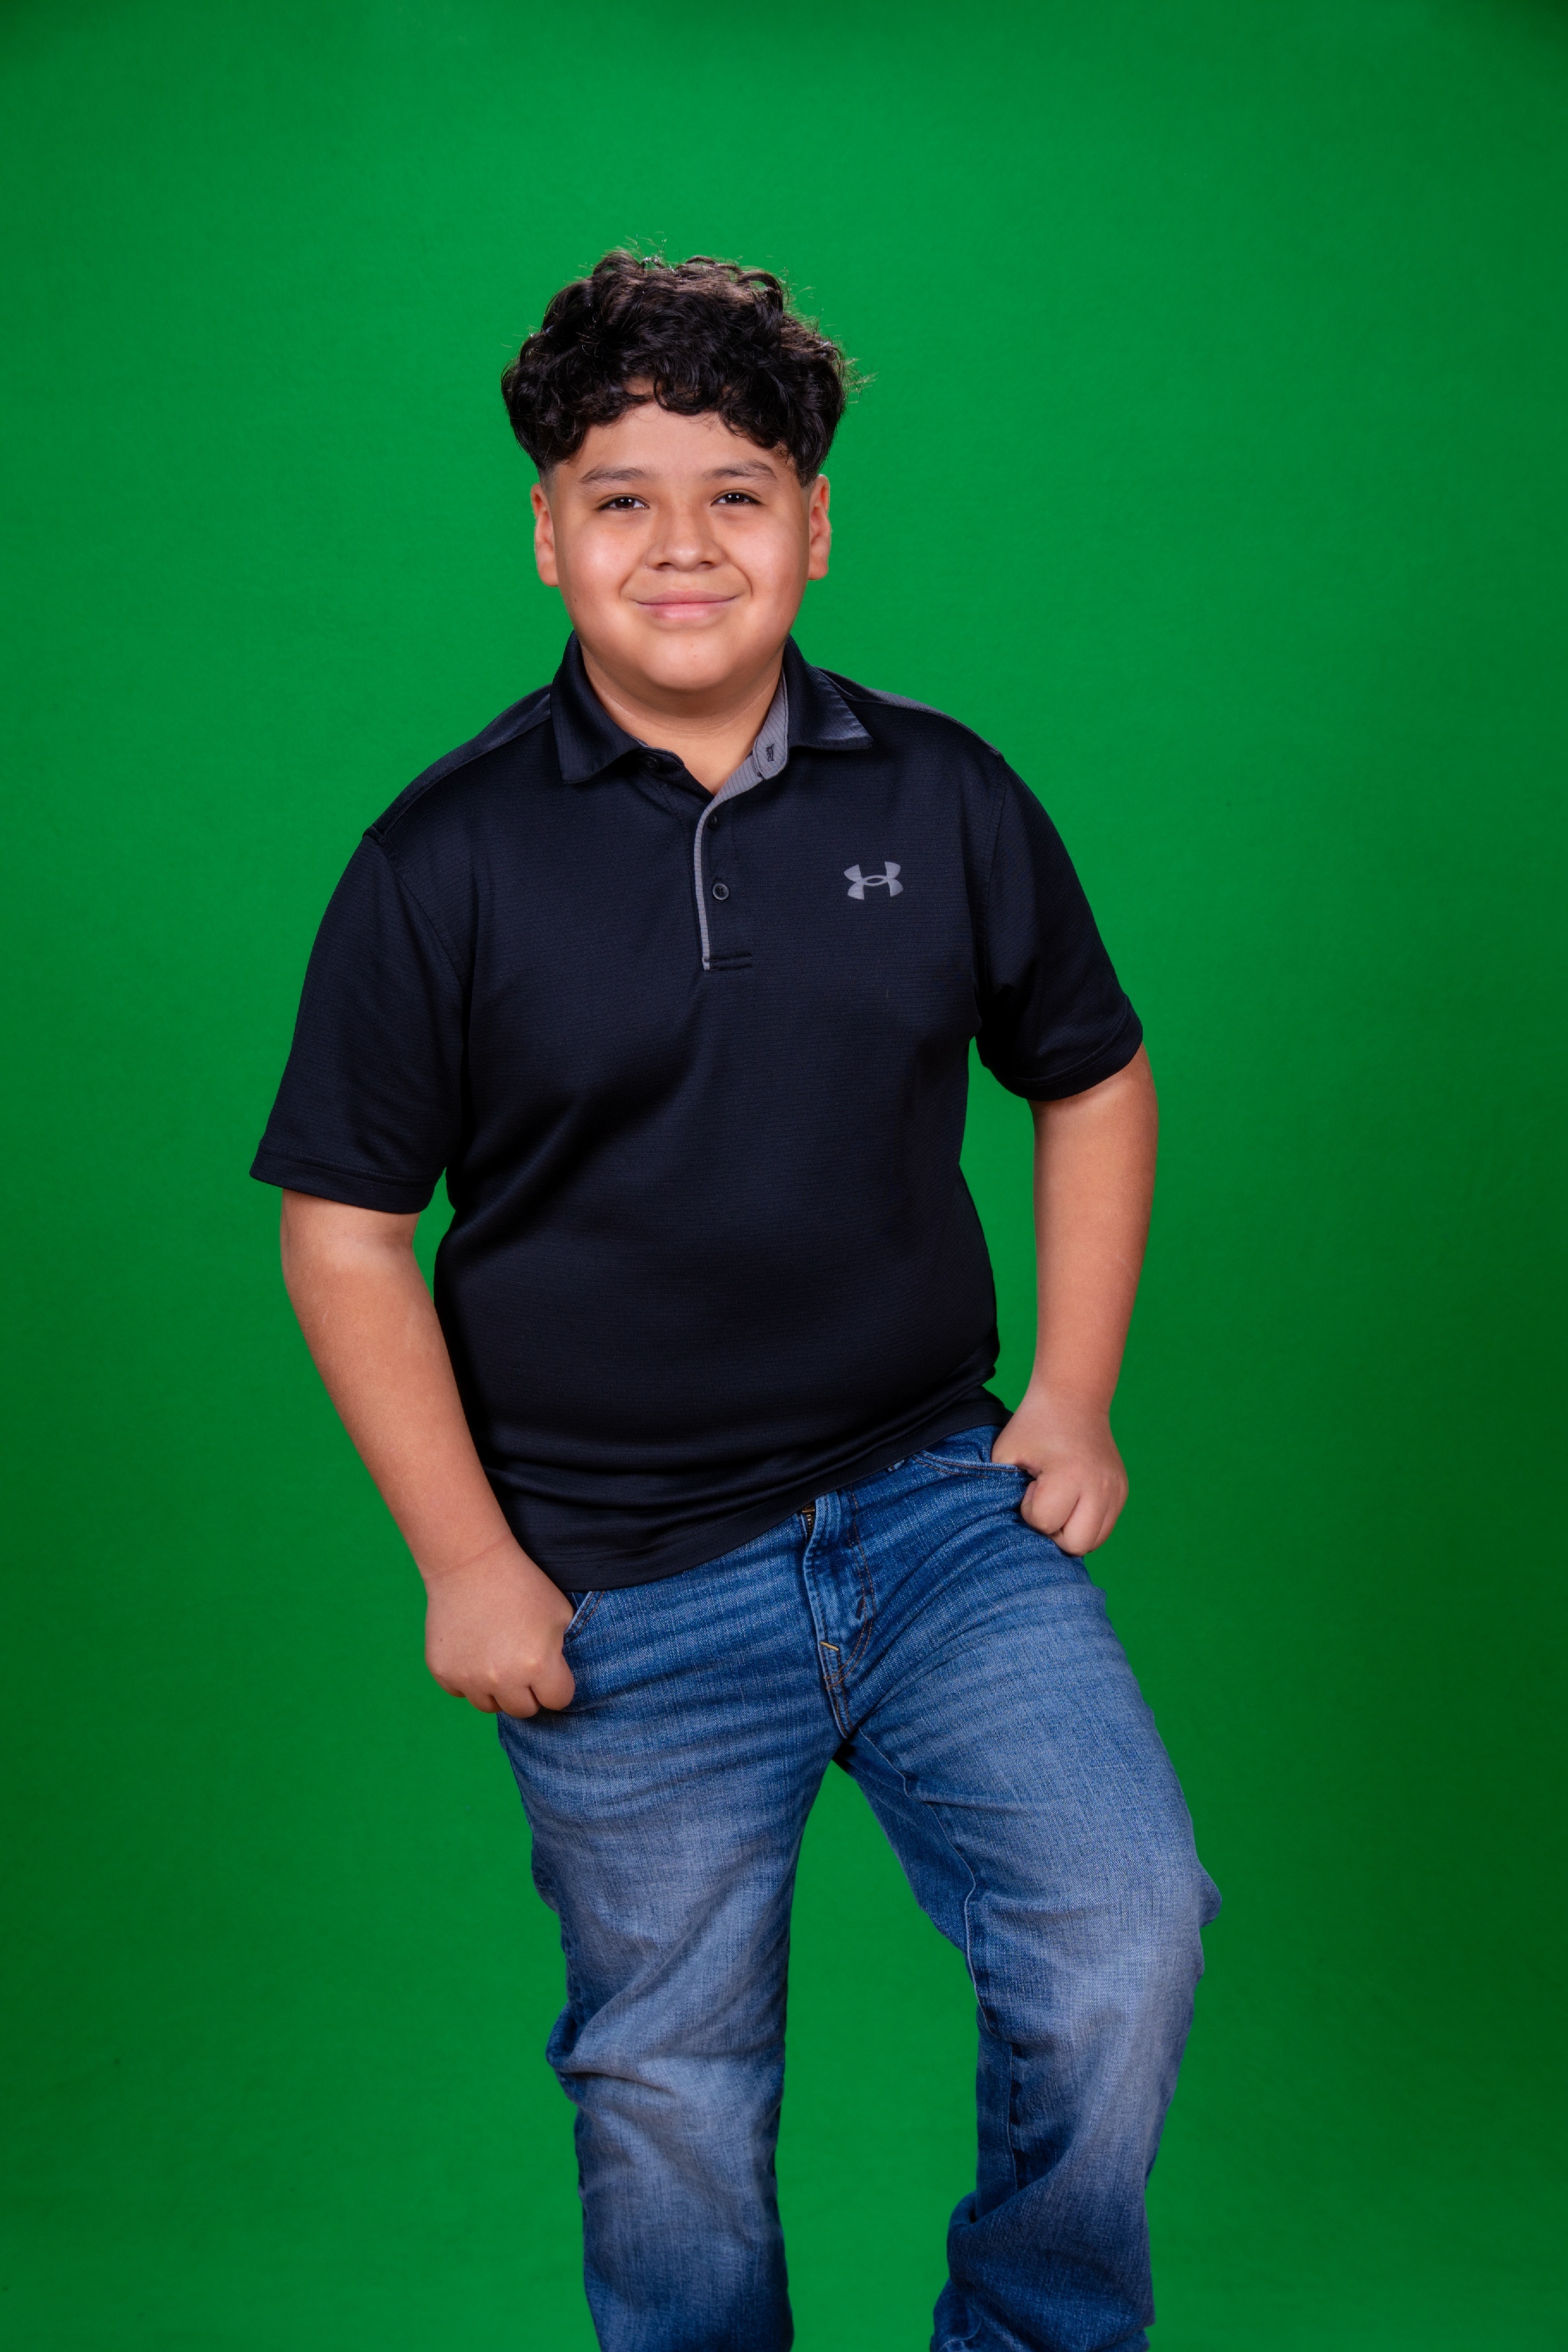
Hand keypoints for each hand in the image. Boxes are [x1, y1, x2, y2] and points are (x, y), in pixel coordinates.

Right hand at [423, 1534, 575, 1715]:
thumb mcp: (561, 1616)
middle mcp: (503, 1679)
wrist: (471, 1564)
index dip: (557, 1684)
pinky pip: (461, 1691)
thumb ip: (562, 1655)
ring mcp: (469, 1679)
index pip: (558, 1700)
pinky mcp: (443, 1673)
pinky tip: (473, 1649)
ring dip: (497, 1689)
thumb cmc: (523, 1585)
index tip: (550, 1668)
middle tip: (522, 1662)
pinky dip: (468, 1678)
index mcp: (538, 1665)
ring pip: (490, 1705)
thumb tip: (558, 1682)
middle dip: (527, 1691)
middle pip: (523, 1710)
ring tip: (497, 1655)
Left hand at [990, 1390, 1128, 1554]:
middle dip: (1054, 1531)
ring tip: (1061, 1501)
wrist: (1073, 1399)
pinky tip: (1074, 1500)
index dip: (1030, 1509)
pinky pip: (1104, 1529)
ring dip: (1071, 1531)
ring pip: (1094, 1542)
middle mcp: (1100, 1487)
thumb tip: (1011, 1531)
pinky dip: (1086, 1523)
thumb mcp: (1005, 1454)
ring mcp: (1116, 1491)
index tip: (1031, 1484)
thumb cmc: (1034, 1427)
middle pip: (1076, 1544)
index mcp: (1071, 1475)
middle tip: (1046, 1501)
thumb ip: (1002, 1492)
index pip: (1046, 1523)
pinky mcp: (1122, 1492)